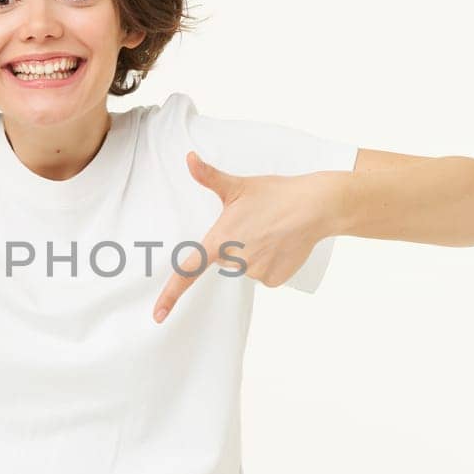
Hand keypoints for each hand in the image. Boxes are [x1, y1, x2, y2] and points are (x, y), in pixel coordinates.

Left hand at [152, 151, 337, 322]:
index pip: (188, 271)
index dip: (170, 295)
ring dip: (255, 253)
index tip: (158, 315)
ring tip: (271, 232)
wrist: (316, 206)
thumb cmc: (275, 193)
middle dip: (237, 244)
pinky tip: (281, 244)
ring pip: (246, 267)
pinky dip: (271, 262)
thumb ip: (209, 176)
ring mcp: (255, 272)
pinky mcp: (274, 280)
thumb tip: (188, 158)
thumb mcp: (239, 185)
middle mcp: (235, 260)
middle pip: (226, 259)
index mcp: (220, 239)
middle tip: (255, 225)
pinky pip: (264, 275)